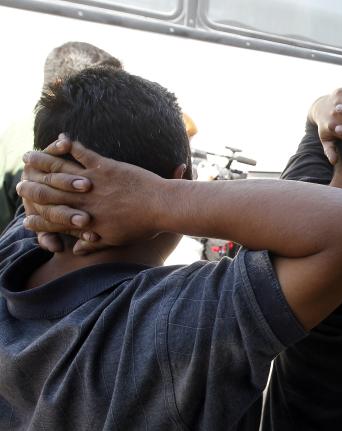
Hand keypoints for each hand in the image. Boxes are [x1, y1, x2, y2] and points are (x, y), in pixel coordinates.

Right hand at [17, 140, 166, 253]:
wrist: (164, 207)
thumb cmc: (144, 226)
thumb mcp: (117, 239)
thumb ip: (94, 244)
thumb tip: (78, 251)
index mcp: (86, 220)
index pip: (55, 220)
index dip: (38, 218)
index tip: (26, 217)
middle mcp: (84, 201)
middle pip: (50, 194)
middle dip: (32, 188)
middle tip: (19, 182)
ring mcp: (94, 182)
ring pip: (61, 171)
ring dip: (44, 162)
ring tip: (30, 156)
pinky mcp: (106, 167)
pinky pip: (82, 154)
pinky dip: (70, 146)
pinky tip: (62, 139)